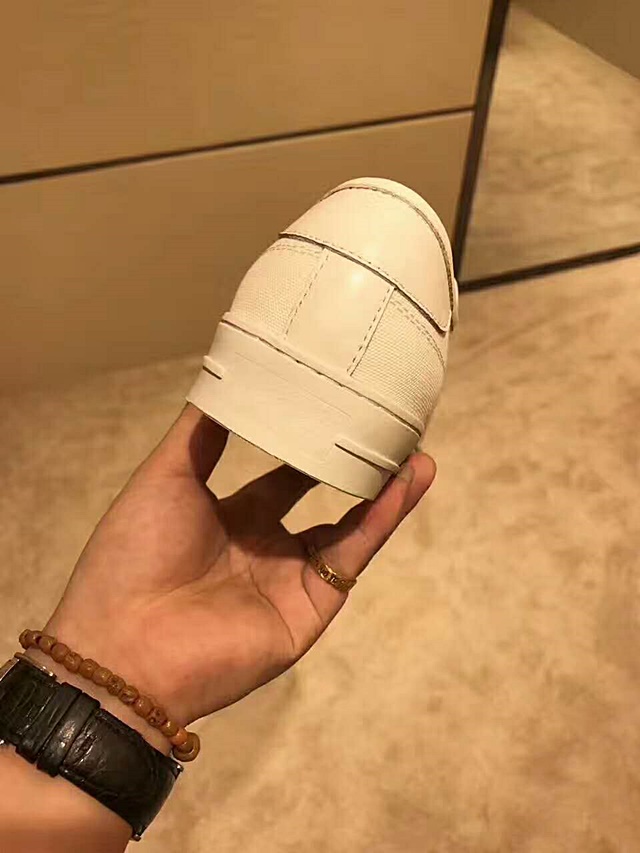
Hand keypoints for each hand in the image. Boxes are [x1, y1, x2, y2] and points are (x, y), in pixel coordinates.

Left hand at [41, 405, 435, 729]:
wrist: (122, 646)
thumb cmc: (135, 553)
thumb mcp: (163, 478)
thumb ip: (199, 434)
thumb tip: (227, 380)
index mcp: (229, 519)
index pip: (282, 479)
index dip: (310, 448)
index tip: (339, 411)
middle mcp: (265, 549)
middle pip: (324, 504)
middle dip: (357, 472)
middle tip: (391, 432)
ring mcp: (290, 582)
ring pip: (348, 531)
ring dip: (385, 495)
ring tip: (419, 454)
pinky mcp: (310, 610)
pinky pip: (349, 558)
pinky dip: (379, 523)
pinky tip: (405, 485)